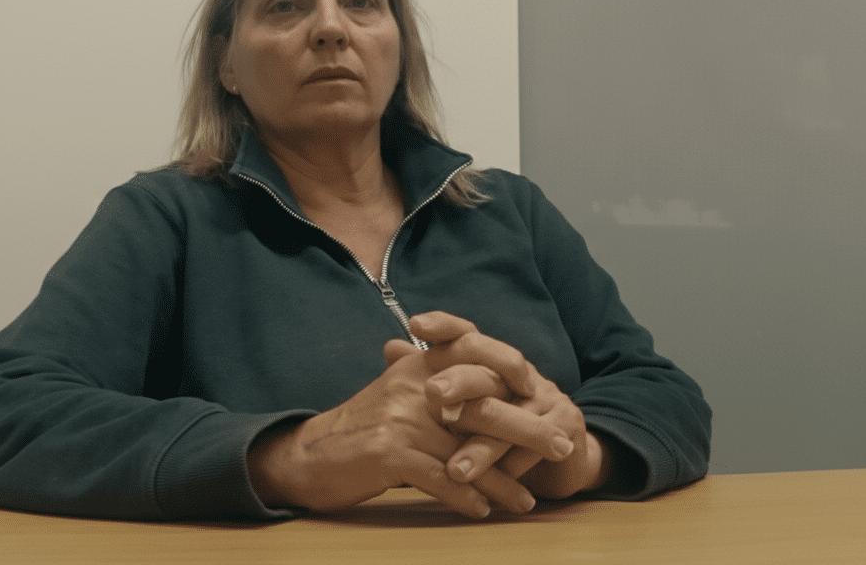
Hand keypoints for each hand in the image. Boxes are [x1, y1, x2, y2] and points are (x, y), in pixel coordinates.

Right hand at [246, 338, 571, 518]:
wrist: (304, 456)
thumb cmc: (357, 432)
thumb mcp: (394, 396)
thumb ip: (434, 390)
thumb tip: (485, 394)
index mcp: (416, 368)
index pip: (474, 354)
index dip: (511, 369)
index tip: (544, 393)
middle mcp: (411, 387)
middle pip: (483, 406)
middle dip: (526, 429)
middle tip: (560, 446)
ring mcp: (400, 419)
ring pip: (466, 450)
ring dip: (501, 480)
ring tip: (527, 500)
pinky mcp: (388, 452)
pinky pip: (439, 477)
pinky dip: (465, 496)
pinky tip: (483, 510)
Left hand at [409, 311, 610, 500]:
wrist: (560, 457)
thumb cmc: (498, 428)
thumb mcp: (464, 405)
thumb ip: (426, 376)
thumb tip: (390, 347)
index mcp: (492, 362)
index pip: (466, 334)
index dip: (443, 326)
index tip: (416, 324)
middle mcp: (519, 372)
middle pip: (485, 372)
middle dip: (458, 382)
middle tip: (432, 392)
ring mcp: (545, 394)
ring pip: (506, 417)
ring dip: (479, 448)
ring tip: (454, 470)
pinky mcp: (565, 423)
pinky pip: (534, 448)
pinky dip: (509, 470)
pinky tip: (491, 489)